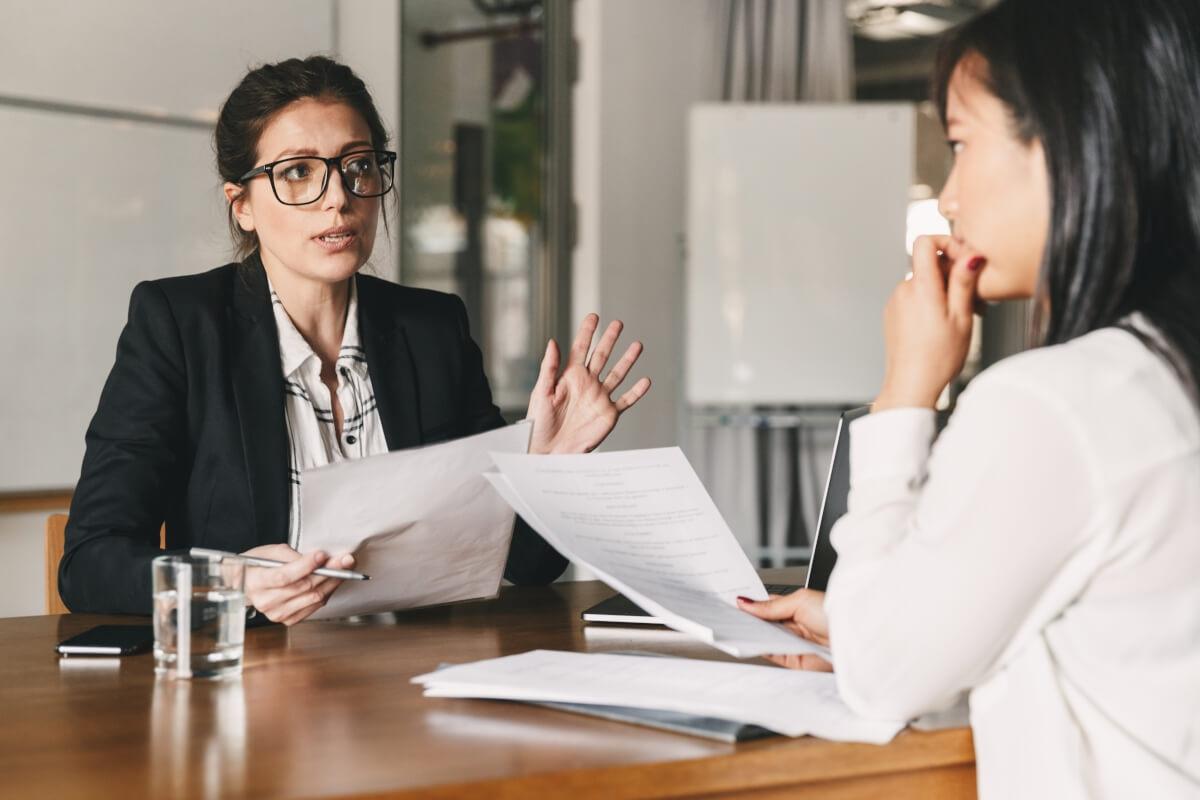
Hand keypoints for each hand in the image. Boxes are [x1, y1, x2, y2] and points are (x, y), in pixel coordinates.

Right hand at [241, 544, 355, 625]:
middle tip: (344, 560)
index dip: (306, 566)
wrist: (247, 584)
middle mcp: (265, 601)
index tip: (322, 555)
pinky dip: (327, 592)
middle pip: (304, 587)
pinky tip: (332, 581)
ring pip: (313, 597)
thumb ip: (291, 555)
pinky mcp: (288, 620)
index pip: (284, 576)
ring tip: (344, 568)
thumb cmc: (258, 565)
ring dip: (333, 582)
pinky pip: (315, 606)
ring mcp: (277, 613)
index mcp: (256, 582)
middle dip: (328, 571)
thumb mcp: (270, 552)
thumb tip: (317, 559)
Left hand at [526, 314, 650, 454]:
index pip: (580, 348)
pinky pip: (626, 400)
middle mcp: (587, 384)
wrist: (548, 450)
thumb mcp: (541, 392)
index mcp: (569, 377)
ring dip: (627, 360)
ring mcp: (599, 398)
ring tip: (637, 345)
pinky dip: (636, 392)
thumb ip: (549, 367)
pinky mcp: (608, 414)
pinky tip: (645, 381)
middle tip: (618, 323)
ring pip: (617, 374)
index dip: (587, 332)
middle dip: (610, 340)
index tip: (594, 316)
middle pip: (601, 357)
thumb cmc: (538, 423)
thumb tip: (552, 342)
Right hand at [738, 590, 833, 671]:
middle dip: (749, 619)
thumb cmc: (837, 614)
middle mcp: (795, 625)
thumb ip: (770, 606)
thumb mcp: (799, 601)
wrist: (856, 638)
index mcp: (797, 606)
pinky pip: (773, 653)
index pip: (768, 605)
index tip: (735, 601)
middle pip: (765, 623)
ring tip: (736, 624)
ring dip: (752, 633)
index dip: (752, 604)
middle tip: (731, 613)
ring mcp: (794, 642)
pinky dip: (760, 647)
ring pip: (766, 638)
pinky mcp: (795, 660)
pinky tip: (750, 639)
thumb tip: (747, 603)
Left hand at [873, 235, 984, 411]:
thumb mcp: (961, 316)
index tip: (963, 258)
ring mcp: (896, 302)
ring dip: (943, 292)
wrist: (911, 384)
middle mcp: (903, 291)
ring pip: (924, 283)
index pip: (924, 241)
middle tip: (972, 300)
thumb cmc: (938, 358)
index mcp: (921, 287)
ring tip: (959, 317)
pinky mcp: (893, 314)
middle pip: (928, 265)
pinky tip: (942, 325)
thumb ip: (963, 281)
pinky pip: (914, 298)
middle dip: (952, 275)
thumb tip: (970, 254)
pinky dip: (930, 303)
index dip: (945, 243)